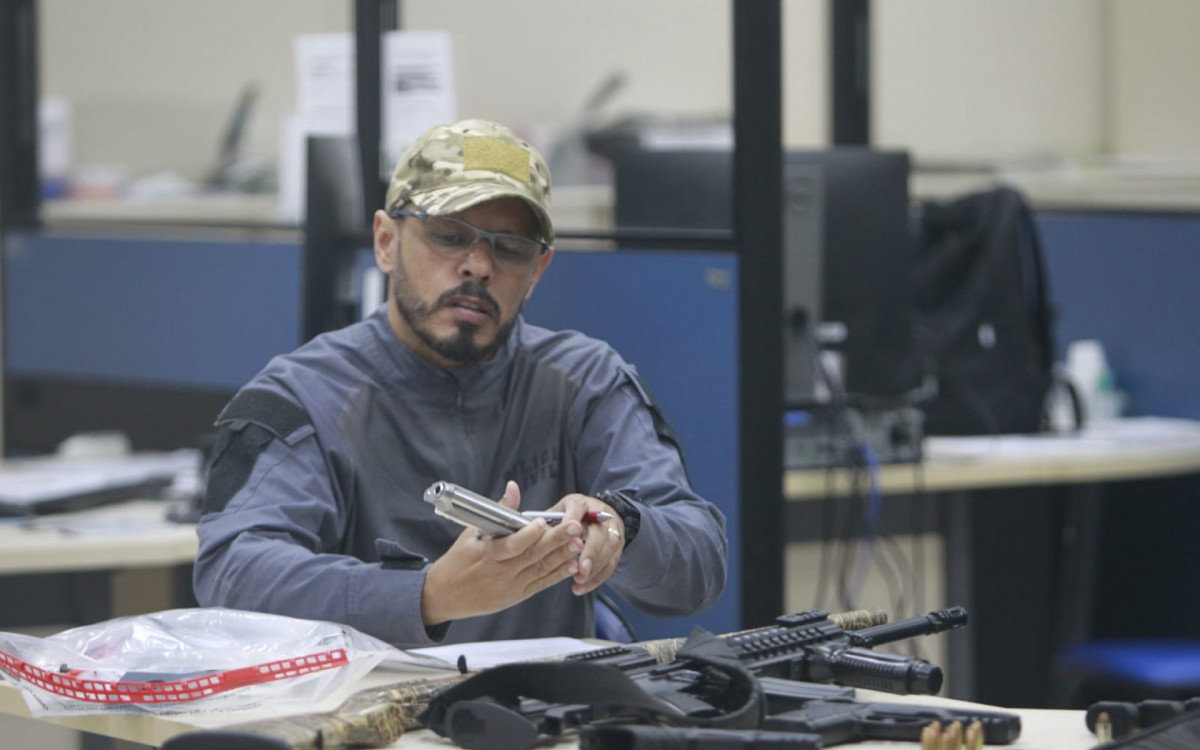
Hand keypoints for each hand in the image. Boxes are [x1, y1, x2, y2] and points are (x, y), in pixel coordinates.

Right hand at [421, 481, 584, 625]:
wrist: (444, 596)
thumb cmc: (457, 561)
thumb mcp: (470, 533)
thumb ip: (497, 511)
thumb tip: (513, 487)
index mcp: (486, 554)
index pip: (511, 545)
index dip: (528, 534)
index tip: (542, 521)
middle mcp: (500, 572)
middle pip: (531, 556)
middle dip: (555, 541)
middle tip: (574, 527)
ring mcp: (510, 586)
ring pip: (539, 570)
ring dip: (561, 557)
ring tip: (578, 544)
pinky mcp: (516, 596)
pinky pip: (540, 585)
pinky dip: (556, 575)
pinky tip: (571, 565)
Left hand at [548, 493, 625, 595]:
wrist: (598, 513)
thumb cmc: (568, 516)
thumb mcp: (556, 511)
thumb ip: (542, 521)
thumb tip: (521, 531)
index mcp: (580, 503)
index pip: (578, 509)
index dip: (572, 523)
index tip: (563, 537)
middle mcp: (599, 513)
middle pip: (599, 532)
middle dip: (590, 552)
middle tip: (580, 569)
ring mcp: (611, 529)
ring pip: (609, 548)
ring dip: (595, 567)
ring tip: (579, 580)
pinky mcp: (617, 545)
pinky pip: (611, 562)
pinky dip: (598, 577)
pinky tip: (583, 586)